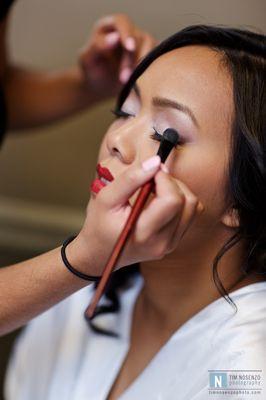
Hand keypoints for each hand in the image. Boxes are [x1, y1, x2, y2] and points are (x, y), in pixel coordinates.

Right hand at [69, 156, 203, 275]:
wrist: (100, 254)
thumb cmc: (99, 225)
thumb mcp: (106, 198)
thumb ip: (131, 179)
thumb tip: (156, 162)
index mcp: (143, 234)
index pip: (172, 200)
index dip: (164, 178)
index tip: (150, 171)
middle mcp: (162, 242)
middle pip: (186, 201)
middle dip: (171, 182)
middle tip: (151, 179)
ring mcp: (170, 244)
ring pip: (193, 206)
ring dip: (178, 190)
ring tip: (156, 189)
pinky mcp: (174, 242)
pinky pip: (190, 214)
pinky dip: (180, 201)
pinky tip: (161, 200)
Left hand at [78, 14, 155, 99]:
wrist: (99, 86)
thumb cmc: (91, 70)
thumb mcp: (87, 59)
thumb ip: (98, 46)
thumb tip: (115, 37)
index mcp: (110, 27)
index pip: (122, 22)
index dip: (127, 33)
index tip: (130, 47)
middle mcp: (127, 32)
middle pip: (137, 38)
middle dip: (131, 59)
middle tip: (123, 79)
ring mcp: (139, 44)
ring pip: (150, 48)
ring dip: (142, 66)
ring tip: (130, 82)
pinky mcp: (148, 57)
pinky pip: (155, 60)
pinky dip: (149, 71)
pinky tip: (140, 82)